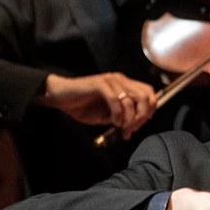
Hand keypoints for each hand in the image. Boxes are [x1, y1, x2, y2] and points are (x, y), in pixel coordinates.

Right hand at [39, 72, 157, 138]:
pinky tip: (113, 122)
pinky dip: (118, 114)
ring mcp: (111, 80)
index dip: (150, 110)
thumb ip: (122, 117)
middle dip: (142, 116)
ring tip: (122, 128)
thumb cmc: (82, 105)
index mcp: (124, 85)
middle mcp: (121, 80)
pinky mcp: (100, 84)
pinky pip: (116, 100)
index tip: (140, 125)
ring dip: (130, 119)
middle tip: (132, 129)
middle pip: (145, 96)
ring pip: (132, 100)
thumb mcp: (107, 115)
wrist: (60, 97)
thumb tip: (134, 126)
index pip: (149, 93)